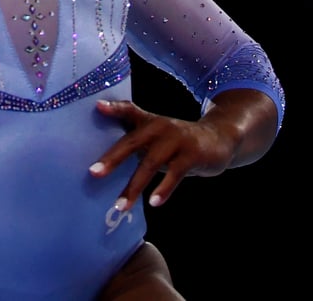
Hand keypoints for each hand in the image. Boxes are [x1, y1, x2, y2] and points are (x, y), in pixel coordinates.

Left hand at [87, 99, 240, 211]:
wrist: (220, 138)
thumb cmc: (178, 141)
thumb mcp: (157, 135)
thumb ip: (134, 138)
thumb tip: (105, 158)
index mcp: (149, 122)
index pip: (128, 110)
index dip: (113, 108)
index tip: (97, 107)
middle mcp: (161, 127)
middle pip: (132, 142)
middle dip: (112, 158)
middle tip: (93, 173)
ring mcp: (177, 140)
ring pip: (151, 163)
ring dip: (134, 186)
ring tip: (120, 206)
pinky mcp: (192, 155)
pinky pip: (175, 173)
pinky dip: (164, 189)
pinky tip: (154, 202)